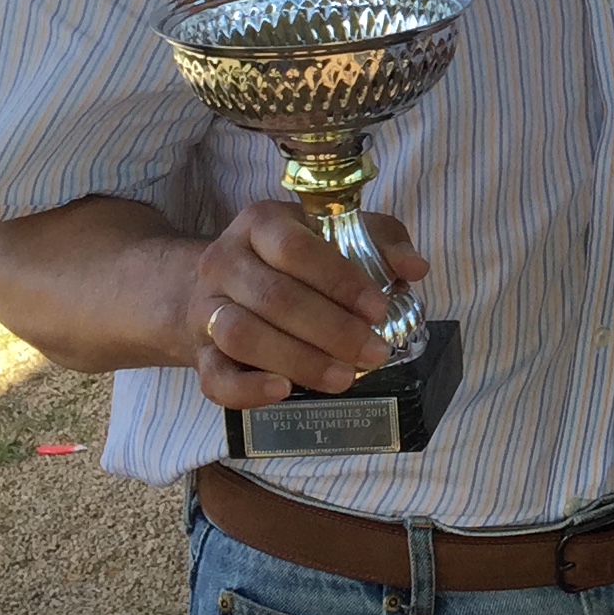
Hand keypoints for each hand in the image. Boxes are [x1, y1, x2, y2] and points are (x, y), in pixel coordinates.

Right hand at [179, 200, 428, 406]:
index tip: (379, 310)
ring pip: (242, 335)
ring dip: (298, 361)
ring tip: (344, 377)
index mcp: (261, 224)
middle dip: (331, 330)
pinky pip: (214, 378)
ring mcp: (206, 309)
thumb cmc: (290, 260)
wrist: (211, 287)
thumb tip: (414, 267)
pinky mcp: (199, 354)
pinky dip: (247, 389)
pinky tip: (284, 391)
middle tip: (375, 353)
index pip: (295, 248)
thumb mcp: (334, 233)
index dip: (339, 281)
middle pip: (274, 297)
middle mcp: (225, 261)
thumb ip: (380, 241)